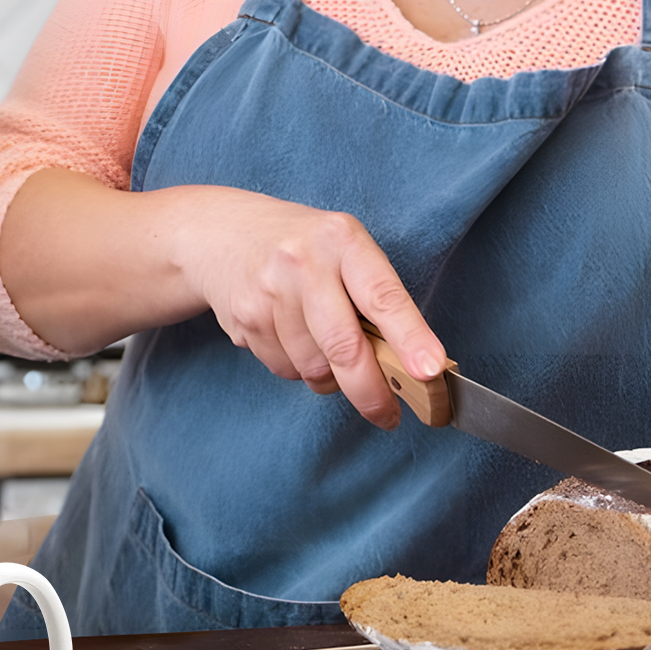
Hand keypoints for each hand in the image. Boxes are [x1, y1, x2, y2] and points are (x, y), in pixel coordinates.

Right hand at [188, 188, 443, 428]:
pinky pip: (285, 370)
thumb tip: (411, 367)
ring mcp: (268, 293)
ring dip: (329, 377)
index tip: (430, 371)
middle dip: (371, 392)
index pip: (382, 296)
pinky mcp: (244, 320)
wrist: (220, 234)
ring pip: (314, 369)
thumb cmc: (302, 248)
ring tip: (326, 349)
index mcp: (341, 240)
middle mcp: (303, 263)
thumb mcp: (344, 249)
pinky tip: (291, 337)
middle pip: (344, 347)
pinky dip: (297, 368)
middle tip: (388, 415)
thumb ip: (375, 297)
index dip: (410, 338)